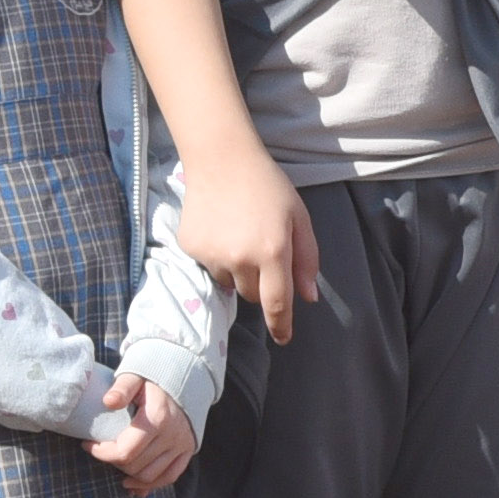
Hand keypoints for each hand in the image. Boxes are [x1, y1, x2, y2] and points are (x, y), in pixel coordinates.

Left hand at [87, 372, 199, 495]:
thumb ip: (121, 387)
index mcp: (157, 418)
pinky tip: (134, 485)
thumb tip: (108, 402)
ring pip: (150, 476)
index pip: (125, 451)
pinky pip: (170, 477)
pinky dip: (151, 485)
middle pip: (135, 466)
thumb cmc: (153, 379)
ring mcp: (181, 445)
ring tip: (115, 464)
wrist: (185, 377)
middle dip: (113, 462)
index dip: (102, 453)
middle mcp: (172, 435)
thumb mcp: (135, 376)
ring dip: (129, 476)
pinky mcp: (187, 451)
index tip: (88, 444)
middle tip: (102, 450)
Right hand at [178, 147, 318, 344]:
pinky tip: (219, 227)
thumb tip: (308, 298)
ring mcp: (212, 255)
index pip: (278, 304)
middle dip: (260, 282)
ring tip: (238, 233)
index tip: (284, 338)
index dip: (281, 326)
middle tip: (260, 249)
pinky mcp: (190, 248)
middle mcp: (241, 259)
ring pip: (228, 282)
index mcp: (273, 253)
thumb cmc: (268, 187)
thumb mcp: (299, 219)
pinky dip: (215, 255)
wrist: (222, 158)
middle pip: (252, 295)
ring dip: (236, 269)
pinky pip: (207, 266)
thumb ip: (306, 260)